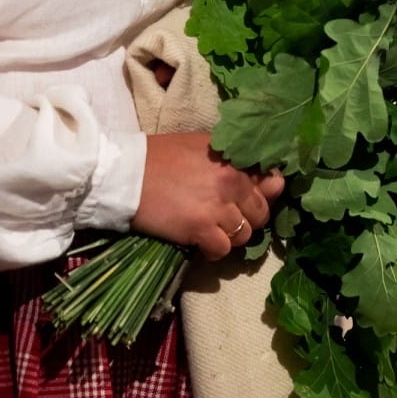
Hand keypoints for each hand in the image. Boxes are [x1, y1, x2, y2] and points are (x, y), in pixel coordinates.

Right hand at [131, 132, 284, 260]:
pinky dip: (214, 251)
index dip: (264, 194)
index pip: (274, 182)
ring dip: (230, 236)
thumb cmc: (159, 156)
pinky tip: (201, 243)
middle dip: (247, 218)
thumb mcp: (202, 146)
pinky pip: (223, 250)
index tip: (249, 200)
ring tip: (211, 230)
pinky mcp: (200, 228)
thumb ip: (233, 159)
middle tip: (226, 218)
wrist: (122, 172)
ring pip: (244, 235)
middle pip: (261, 213)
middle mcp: (233, 182)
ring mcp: (218, 206)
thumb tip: (260, 175)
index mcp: (236, 160)